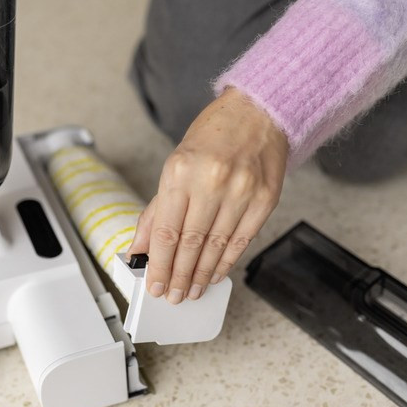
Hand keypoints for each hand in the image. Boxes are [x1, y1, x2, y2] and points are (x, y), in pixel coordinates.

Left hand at [127, 88, 287, 303]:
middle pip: (190, 244)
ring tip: (192, 290)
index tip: (155, 284)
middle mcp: (211, 181)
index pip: (165, 231)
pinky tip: (216, 274)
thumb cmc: (213, 136)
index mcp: (180, 171)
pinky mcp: (264, 200)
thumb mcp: (174, 165)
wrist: (258, 112)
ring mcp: (241, 191)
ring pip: (216, 247)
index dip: (159, 265)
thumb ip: (157, 210)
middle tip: (173, 295)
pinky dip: (226, 262)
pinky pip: (241, 241)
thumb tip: (141, 247)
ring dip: (202, 275)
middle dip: (179, 276)